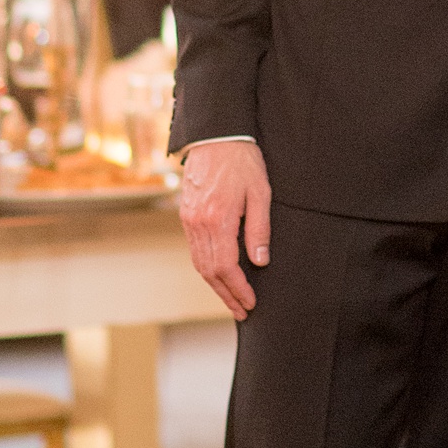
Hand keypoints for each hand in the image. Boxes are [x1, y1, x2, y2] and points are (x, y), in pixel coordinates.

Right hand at [179, 138, 271, 320]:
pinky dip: (206, 267)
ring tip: (231, 300)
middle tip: (242, 312)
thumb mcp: (261, 193)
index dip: (238, 289)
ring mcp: (188, 219)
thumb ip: (260, 229)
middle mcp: (197, 223)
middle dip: (226, 294)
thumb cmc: (243, 161)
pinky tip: (219, 275)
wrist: (216, 135)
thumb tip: (261, 261)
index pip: (226, 267)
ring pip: (199, 262)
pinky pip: (195, 249)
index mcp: (217, 219)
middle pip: (209, 271)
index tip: (251, 302)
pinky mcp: (186, 214)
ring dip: (215, 285)